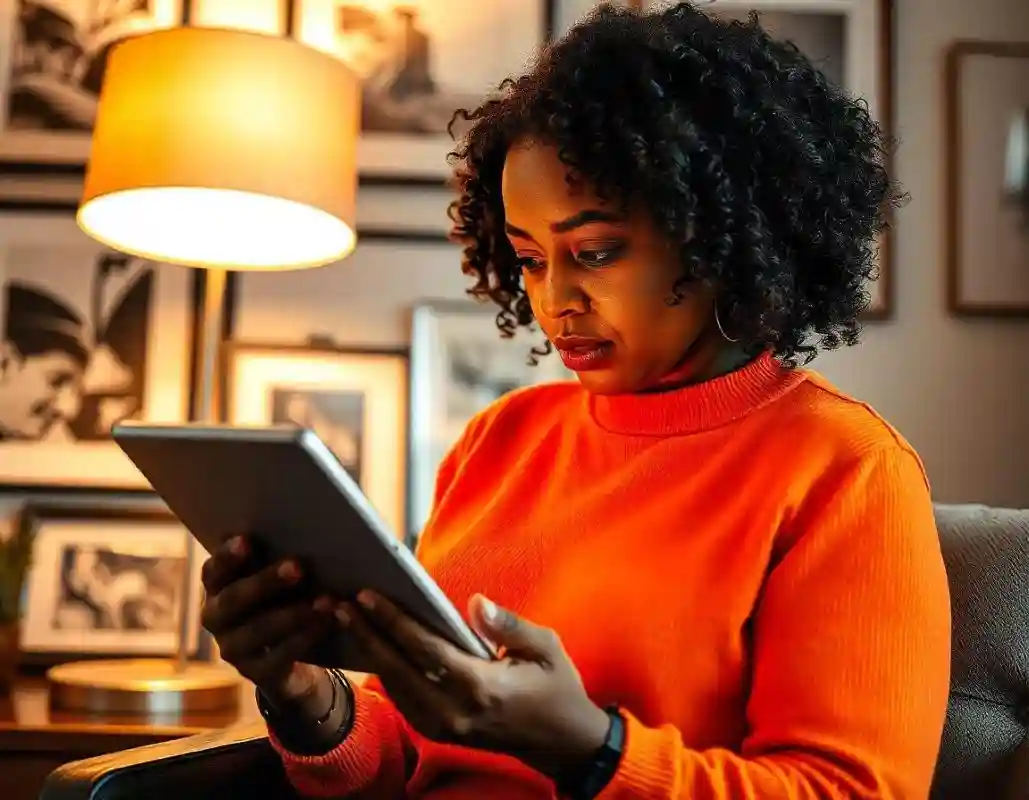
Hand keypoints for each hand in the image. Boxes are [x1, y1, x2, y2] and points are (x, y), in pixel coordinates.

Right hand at [200, 535, 335, 706]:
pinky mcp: (255, 673)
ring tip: (326, 600)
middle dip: (266, 582)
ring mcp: (233, 648)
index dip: (227, 556)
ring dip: (292, 614)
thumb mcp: (281, 576)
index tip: (247, 539)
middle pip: (234, 599)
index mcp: (218, 587)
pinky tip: (326, 622)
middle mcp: (216, 618)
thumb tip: (312, 515)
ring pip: (257, 630)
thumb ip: (282, 552)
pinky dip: (305, 638)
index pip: (214, 570)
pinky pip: (278, 657)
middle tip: (298, 566)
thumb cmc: (288, 597)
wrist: (293, 657)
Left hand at [337, 591, 609, 779]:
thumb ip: (508, 625)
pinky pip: (400, 697)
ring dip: (366, 650)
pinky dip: (380, 669)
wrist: (561, 742)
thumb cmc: (556, 687)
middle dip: (364, 633)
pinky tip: (368, 644)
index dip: (393, 621)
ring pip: (392, 685)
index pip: (425, 650)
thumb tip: (474, 602)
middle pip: (396, 668)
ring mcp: (443, 726)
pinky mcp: (438, 731)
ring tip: (342, 617)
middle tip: (335, 602)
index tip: (367, 595)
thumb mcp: (545, 648)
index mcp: (481, 688)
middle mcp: (455, 712)